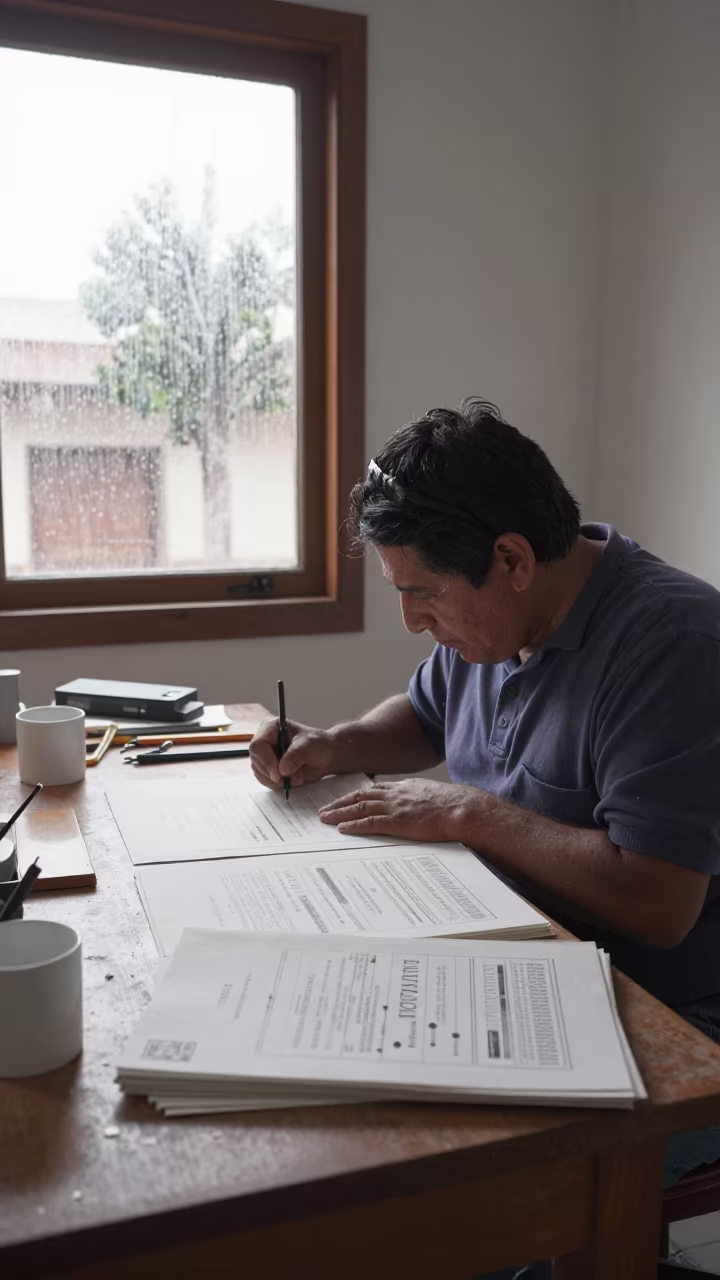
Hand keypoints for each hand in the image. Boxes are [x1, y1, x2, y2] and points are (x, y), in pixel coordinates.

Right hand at [249, 718, 335, 790]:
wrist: (324, 757)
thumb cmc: (318, 745)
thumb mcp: (310, 745)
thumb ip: (296, 754)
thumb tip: (282, 769)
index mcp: (270, 727)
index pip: (258, 745)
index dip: (267, 761)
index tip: (280, 774)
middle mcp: (264, 741)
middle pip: (257, 762)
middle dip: (275, 774)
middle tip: (293, 778)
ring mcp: (263, 756)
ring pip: (260, 773)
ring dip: (278, 781)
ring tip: (297, 777)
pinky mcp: (266, 769)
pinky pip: (265, 781)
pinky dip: (278, 785)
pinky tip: (292, 780)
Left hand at [319, 778, 477, 841]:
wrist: (463, 809)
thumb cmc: (455, 805)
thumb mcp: (434, 795)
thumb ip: (421, 799)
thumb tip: (419, 807)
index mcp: (405, 787)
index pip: (375, 789)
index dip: (358, 794)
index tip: (346, 799)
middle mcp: (396, 794)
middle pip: (361, 795)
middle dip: (341, 802)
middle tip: (325, 808)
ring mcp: (395, 807)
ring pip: (360, 807)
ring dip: (339, 813)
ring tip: (325, 818)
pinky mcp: (397, 822)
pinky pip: (369, 823)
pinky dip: (353, 825)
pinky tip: (341, 828)